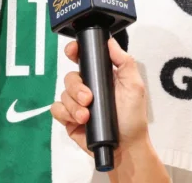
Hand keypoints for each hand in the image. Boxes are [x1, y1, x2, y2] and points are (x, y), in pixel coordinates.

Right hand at [51, 38, 149, 161]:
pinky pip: (56, 109)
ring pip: (63, 94)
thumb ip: (124, 62)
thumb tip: (110, 42)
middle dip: (77, 87)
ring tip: (87, 116)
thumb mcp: (134, 86)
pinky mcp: (69, 119)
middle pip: (70, 76)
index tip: (72, 51)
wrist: (126, 147)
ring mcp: (77, 103)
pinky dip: (65, 113)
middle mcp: (87, 88)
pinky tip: (78, 120)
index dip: (75, 51)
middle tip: (88, 99)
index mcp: (101, 77)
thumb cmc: (132, 119)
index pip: (83, 58)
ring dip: (74, 105)